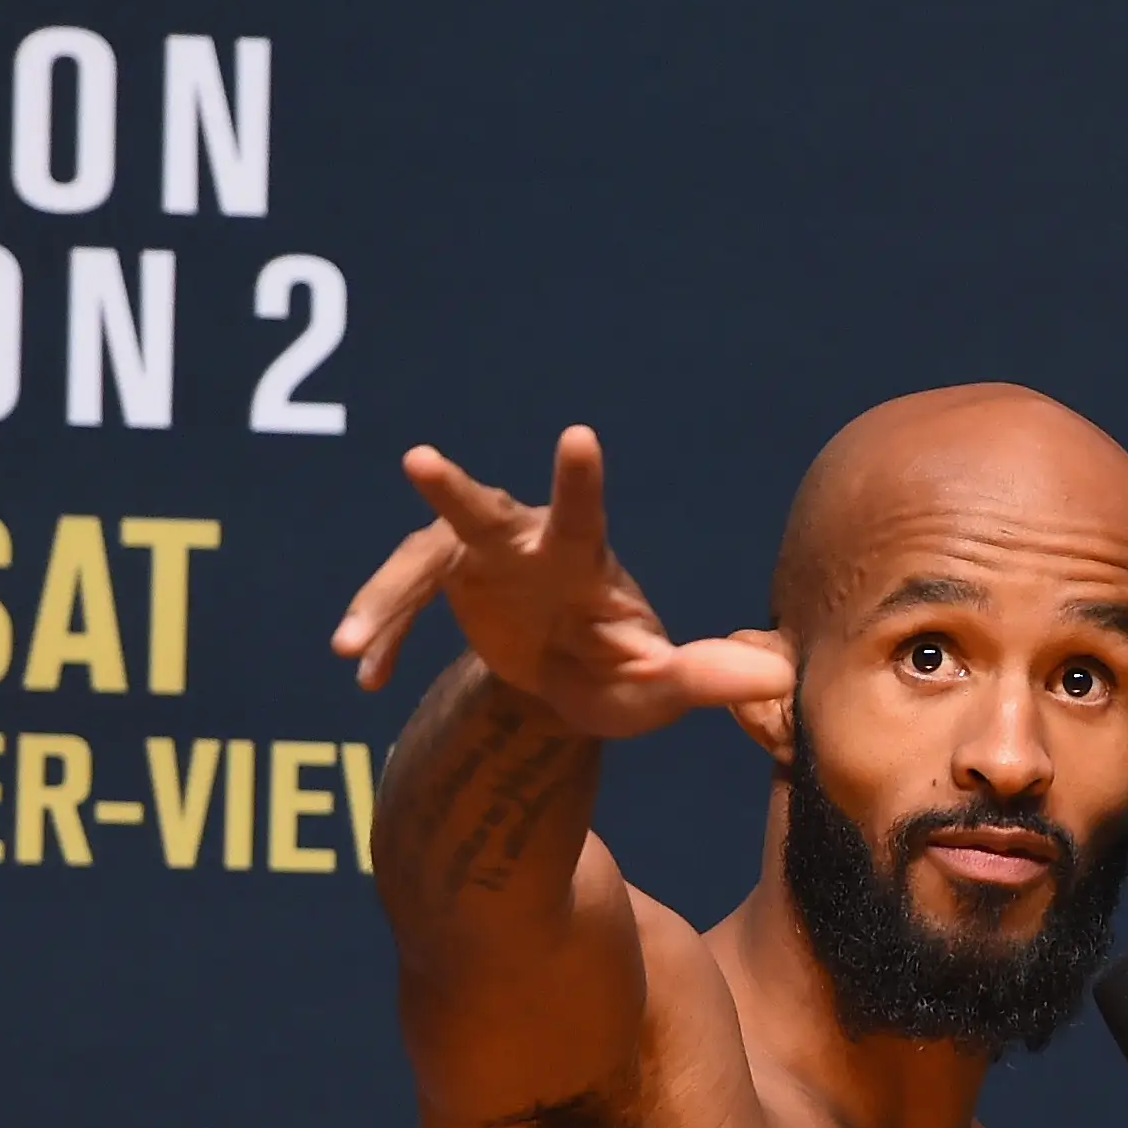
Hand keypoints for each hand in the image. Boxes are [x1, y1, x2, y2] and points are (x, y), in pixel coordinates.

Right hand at [329, 424, 793, 738]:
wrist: (569, 684)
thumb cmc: (622, 676)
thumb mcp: (658, 690)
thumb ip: (706, 680)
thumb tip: (779, 677)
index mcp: (582, 560)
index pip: (584, 512)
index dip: (580, 477)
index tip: (580, 437)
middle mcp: (524, 543)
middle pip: (483, 511)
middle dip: (453, 489)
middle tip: (418, 460)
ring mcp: (476, 558)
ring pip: (418, 564)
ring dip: (385, 604)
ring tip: (347, 648)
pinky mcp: (443, 580)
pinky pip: (402, 603)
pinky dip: (384, 637)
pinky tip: (365, 679)